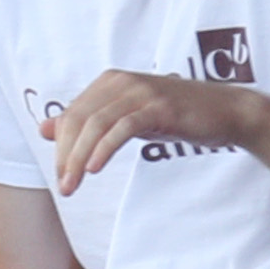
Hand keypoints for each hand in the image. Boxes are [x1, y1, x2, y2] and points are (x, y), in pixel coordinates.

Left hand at [48, 68, 256, 194]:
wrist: (224, 111)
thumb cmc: (174, 114)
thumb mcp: (127, 116)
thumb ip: (89, 120)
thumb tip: (45, 128)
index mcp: (111, 81)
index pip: (73, 113)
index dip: (61, 145)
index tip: (60, 174)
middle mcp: (123, 81)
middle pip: (80, 119)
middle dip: (66, 155)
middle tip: (64, 187)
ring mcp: (142, 92)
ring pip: (97, 124)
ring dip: (79, 157)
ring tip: (73, 185)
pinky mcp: (159, 106)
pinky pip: (123, 126)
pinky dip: (105, 147)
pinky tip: (95, 168)